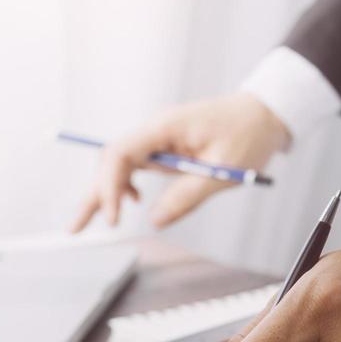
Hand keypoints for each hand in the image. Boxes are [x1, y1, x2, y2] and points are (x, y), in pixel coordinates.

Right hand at [69, 92, 290, 230]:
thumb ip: (189, 195)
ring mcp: (159, 137)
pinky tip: (133, 202)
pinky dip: (127, 184)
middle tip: (75, 229)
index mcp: (165, 127)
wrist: (265, 112)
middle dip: (94, 194)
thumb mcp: (223, 171)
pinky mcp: (166, 146)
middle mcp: (156, 130)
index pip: (121, 154)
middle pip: (112, 160)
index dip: (109, 186)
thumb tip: (156, 220)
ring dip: (105, 192)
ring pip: (120, 164)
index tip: (113, 219)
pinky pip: (137, 164)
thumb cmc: (249, 134)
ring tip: (93, 222)